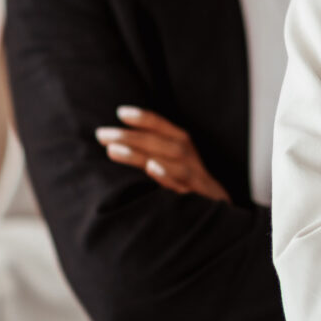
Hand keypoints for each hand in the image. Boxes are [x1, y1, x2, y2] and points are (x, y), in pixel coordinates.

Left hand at [95, 107, 227, 201]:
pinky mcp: (198, 197)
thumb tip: (117, 141)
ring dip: (140, 154)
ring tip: (113, 150)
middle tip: (101, 135)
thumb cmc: (188, 182)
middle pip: (161, 142)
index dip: (144, 118)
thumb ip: (153, 150)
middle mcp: (190, 158)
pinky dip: (168, 175)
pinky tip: (151, 168)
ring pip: (170, 161)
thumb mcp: (174, 163)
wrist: (219, 208)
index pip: (163, 127)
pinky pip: (183, 185)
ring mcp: (195, 178)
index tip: (120, 112)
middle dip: (130, 137)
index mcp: (184, 146)